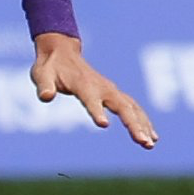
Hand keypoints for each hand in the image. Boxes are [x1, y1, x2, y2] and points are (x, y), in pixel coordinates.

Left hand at [31, 35, 157, 147]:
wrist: (62, 51)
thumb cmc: (50, 66)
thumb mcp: (41, 74)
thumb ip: (44, 85)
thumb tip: (46, 97)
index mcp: (82, 83)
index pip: (90, 98)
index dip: (96, 110)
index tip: (104, 124)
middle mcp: (101, 86)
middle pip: (121, 105)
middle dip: (133, 124)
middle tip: (143, 142)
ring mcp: (110, 89)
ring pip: (132, 107)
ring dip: (143, 124)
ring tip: (151, 144)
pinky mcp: (114, 93)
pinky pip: (133, 107)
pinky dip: (144, 120)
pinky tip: (153, 136)